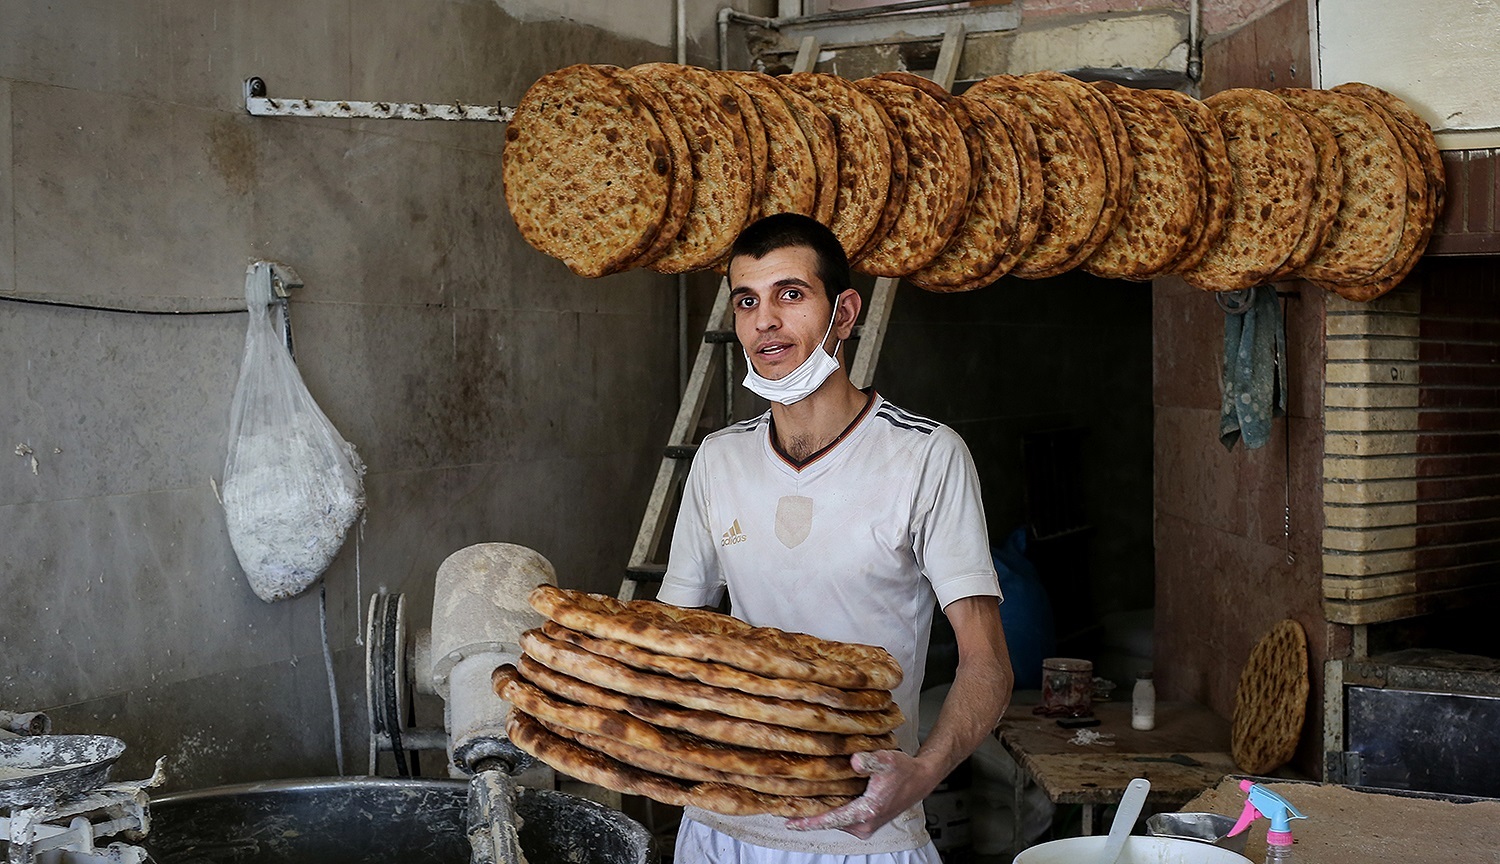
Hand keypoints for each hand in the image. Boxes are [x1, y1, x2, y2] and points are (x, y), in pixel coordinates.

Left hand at [784, 749, 937, 838]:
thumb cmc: (905, 771)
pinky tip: (821, 801)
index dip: (809, 822)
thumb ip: (870, 760)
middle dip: (809, 816)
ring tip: (799, 804)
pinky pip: (843, 819)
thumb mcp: (887, 760)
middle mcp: (864, 823)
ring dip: (820, 814)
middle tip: (786, 807)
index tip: (790, 822)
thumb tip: (855, 761)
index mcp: (866, 812)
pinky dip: (831, 811)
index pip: (831, 819)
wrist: (921, 779)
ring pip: (836, 821)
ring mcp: (865, 825)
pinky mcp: (866, 822)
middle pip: (830, 822)